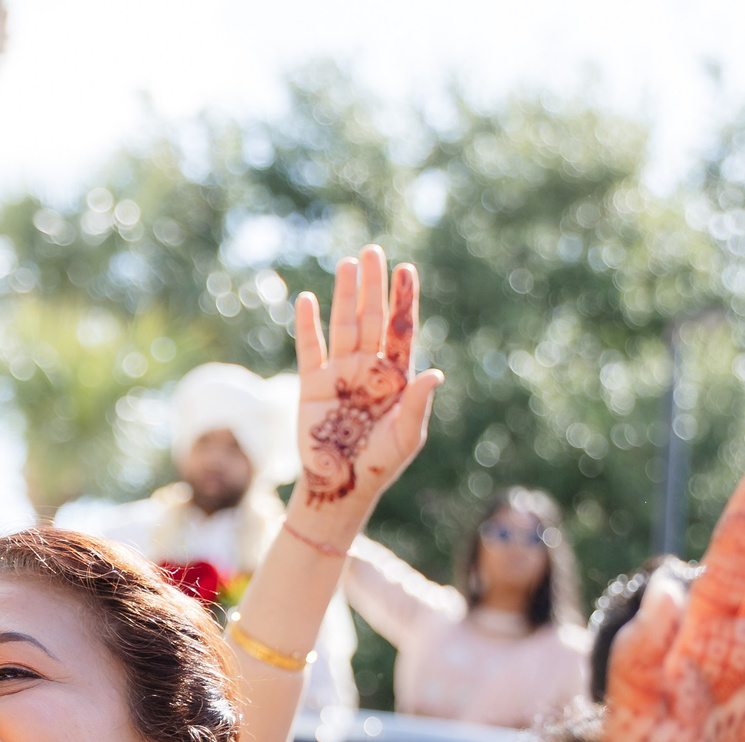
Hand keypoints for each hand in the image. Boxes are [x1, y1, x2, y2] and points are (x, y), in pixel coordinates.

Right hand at [290, 246, 443, 522]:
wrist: (341, 485)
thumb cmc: (380, 464)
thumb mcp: (407, 436)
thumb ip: (418, 403)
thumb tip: (436, 373)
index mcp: (396, 376)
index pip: (401, 329)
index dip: (403, 299)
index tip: (406, 269)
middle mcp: (368, 368)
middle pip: (371, 317)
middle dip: (373, 285)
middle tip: (373, 252)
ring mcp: (340, 373)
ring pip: (343, 325)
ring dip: (344, 295)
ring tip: (347, 264)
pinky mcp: (312, 384)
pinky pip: (310, 348)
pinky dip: (308, 325)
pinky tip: (309, 300)